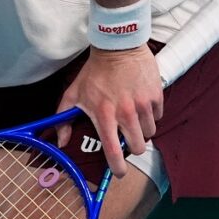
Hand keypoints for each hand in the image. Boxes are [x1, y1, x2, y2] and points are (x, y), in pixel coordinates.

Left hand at [55, 45, 162, 176]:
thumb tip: (61, 141)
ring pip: (150, 132)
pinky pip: (158, 116)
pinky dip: (151, 115)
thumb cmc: (94, 72)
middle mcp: (126, 112)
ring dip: (142, 130)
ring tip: (133, 119)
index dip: (117, 167)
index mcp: (104, 114)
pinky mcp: (156, 96)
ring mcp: (143, 104)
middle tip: (127, 139)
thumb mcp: (73, 94)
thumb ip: (63, 119)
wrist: (118, 47)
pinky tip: (141, 106)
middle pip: (138, 146)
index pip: (113, 150)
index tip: (119, 172)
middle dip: (133, 147)